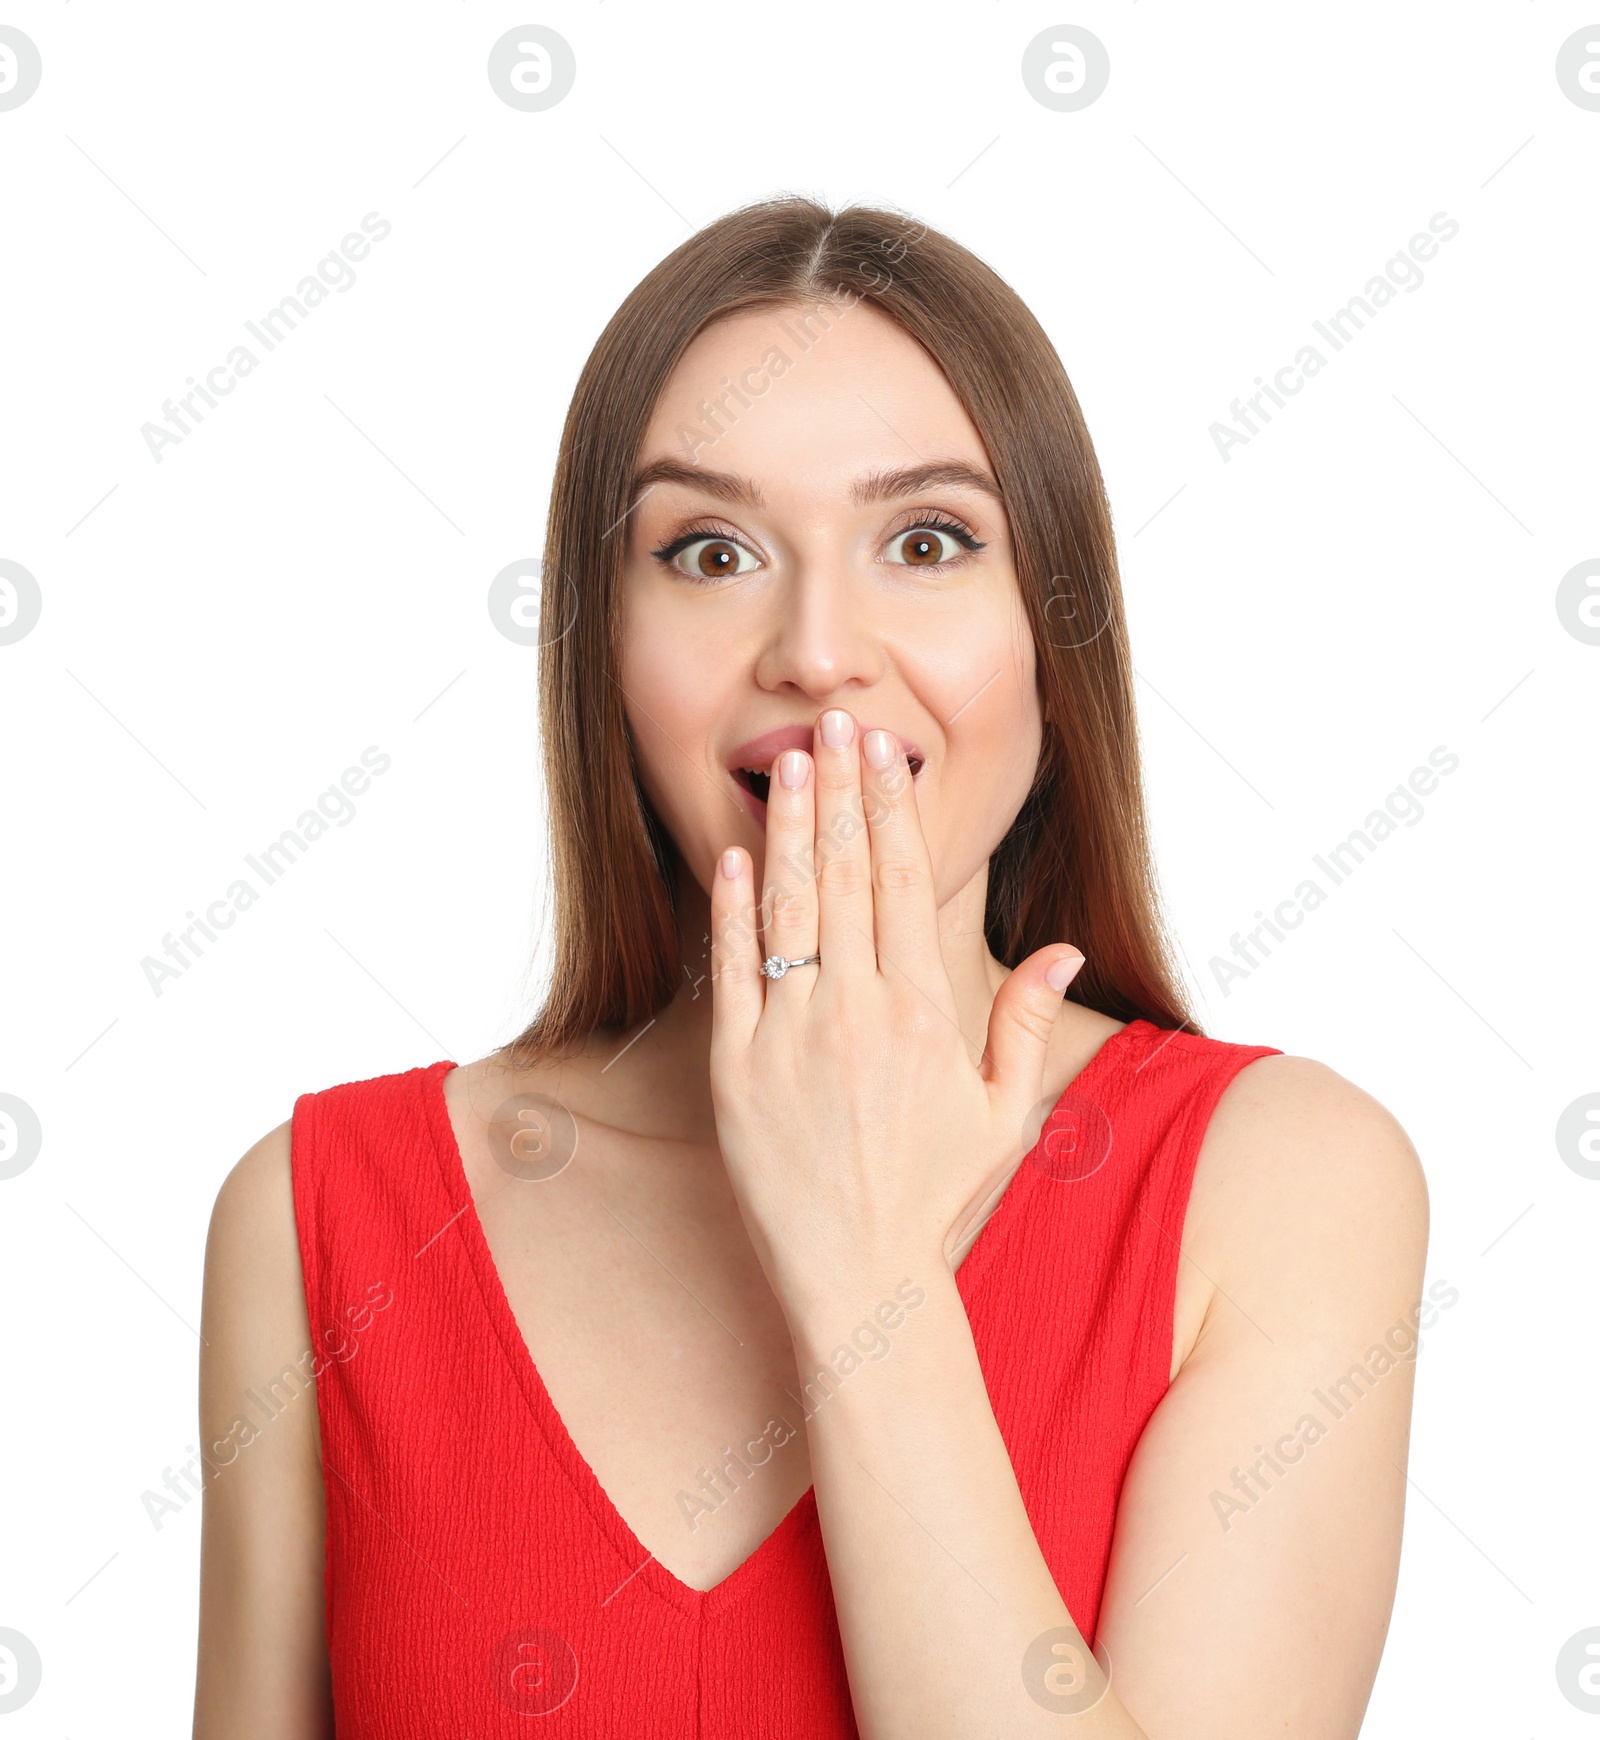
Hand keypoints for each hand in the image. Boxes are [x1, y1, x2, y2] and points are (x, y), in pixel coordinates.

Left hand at [708, 706, 1084, 1333]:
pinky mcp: (736, 1067)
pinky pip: (730, 972)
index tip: (884, 754)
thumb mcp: (1001, 1111)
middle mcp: (857, 1011)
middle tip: (833, 724)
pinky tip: (734, 856)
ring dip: (791, 831)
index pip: (904, 883)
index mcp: (923, 1011)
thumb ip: (1025, 1021)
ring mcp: (790, 1036)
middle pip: (846, 877)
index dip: (891, 810)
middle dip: (841, 792)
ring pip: (789, 910)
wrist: (856, 1273)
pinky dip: (731, 911)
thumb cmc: (932, 1191)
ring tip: (790, 764)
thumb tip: (1066, 948)